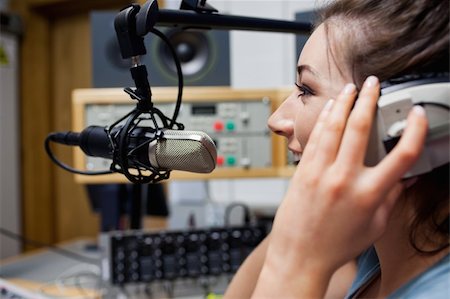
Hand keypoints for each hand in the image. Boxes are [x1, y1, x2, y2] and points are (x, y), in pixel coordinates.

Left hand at [253, 76, 427, 297]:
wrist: (300, 255)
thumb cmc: (337, 245)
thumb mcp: (375, 226)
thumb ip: (391, 198)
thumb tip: (404, 178)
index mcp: (370, 194)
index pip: (402, 156)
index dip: (414, 130)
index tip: (417, 115)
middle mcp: (345, 179)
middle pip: (361, 129)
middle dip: (369, 100)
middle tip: (374, 84)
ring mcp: (320, 173)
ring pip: (334, 127)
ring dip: (344, 103)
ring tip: (350, 88)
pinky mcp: (303, 171)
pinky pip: (315, 139)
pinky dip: (324, 120)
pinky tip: (329, 109)